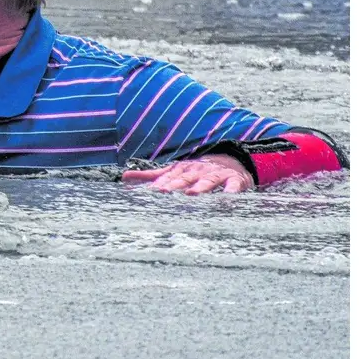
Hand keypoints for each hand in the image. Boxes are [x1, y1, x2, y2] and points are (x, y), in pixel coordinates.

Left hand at [121, 154, 253, 194]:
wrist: (229, 161)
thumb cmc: (196, 171)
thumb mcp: (173, 171)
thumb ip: (150, 176)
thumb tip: (124, 178)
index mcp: (182, 170)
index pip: (169, 178)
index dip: (159, 184)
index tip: (150, 192)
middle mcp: (197, 171)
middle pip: (185, 179)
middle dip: (174, 185)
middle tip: (163, 192)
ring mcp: (216, 175)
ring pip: (208, 181)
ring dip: (200, 187)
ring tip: (192, 194)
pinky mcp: (234, 180)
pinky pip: (233, 185)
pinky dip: (231, 190)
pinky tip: (228, 196)